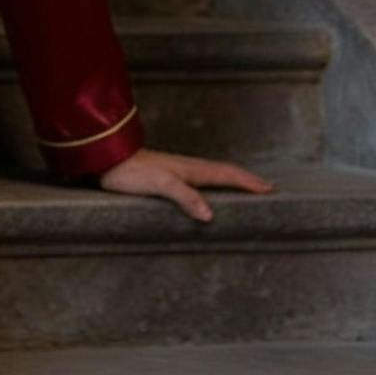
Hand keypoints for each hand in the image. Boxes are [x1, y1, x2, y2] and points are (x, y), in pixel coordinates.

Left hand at [96, 147, 276, 222]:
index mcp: (191, 170)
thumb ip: (184, 196)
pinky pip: (199, 179)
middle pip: (224, 172)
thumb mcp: (160, 184)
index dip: (248, 182)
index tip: (269, 188)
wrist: (106, 160)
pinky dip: (212, 184)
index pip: (227, 175)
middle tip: (266, 187)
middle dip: (245, 179)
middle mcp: (188, 168)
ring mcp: (177, 170)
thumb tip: (210, 214)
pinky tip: (206, 190)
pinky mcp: (166, 175)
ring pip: (212, 174)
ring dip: (231, 179)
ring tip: (244, 186)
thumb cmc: (131, 172)